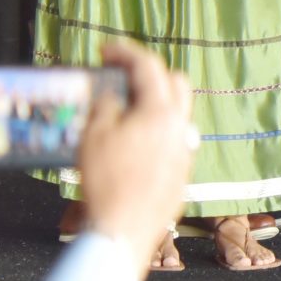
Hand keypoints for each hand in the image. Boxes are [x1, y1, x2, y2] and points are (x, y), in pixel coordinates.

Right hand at [74, 37, 196, 269]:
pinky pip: (173, 138)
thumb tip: (115, 96)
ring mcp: (186, 149)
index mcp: (162, 111)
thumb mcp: (94, 135)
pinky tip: (133, 141)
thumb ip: (106, 106)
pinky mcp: (183, 170)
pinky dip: (156, 129)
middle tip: (121, 77)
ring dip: (155, 102)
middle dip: (150, 74)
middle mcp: (181, 126)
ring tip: (124, 110)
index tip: (106, 51)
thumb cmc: (107, 181)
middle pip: (175, 84)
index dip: (125, 53)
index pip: (149, 67)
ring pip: (177, 113)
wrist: (124, 229)